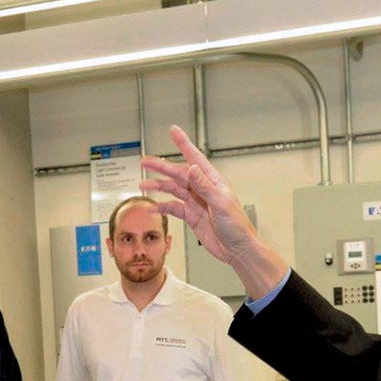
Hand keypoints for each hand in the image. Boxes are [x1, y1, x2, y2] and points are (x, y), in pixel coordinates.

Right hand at [140, 127, 280, 289]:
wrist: (238, 249)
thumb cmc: (238, 227)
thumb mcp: (221, 204)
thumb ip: (205, 187)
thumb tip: (192, 169)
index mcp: (213, 181)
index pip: (195, 158)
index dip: (184, 144)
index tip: (174, 131)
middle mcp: (203, 189)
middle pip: (178, 174)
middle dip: (161, 167)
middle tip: (145, 161)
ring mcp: (197, 202)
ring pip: (173, 189)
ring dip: (158, 186)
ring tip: (143, 184)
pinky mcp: (192, 216)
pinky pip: (174, 208)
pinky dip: (162, 206)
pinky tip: (152, 206)